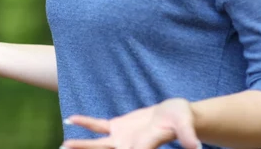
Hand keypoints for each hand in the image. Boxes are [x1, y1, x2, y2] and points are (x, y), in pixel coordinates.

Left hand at [63, 98, 199, 148]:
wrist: (175, 115)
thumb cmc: (182, 118)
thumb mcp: (186, 124)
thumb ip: (188, 136)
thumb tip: (197, 147)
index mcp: (144, 146)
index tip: (109, 148)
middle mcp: (129, 146)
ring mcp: (122, 139)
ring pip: (98, 144)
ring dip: (81, 145)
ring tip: (62, 146)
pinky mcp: (118, 128)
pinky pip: (98, 126)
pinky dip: (85, 123)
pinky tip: (69, 120)